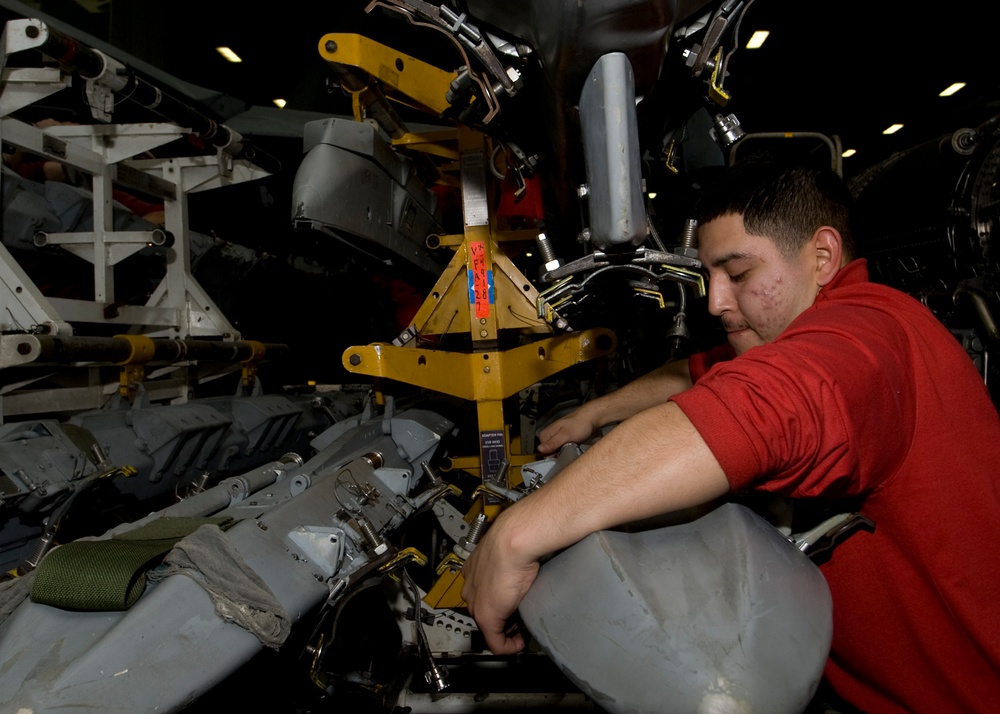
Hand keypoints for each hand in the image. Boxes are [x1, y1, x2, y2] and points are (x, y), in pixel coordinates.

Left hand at [461, 512, 539, 653]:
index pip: (482, 593)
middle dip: (503, 618)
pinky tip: (520, 642)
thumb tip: (522, 564)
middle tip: (520, 620)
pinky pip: (496, 642)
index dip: (500, 603)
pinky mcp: (486, 618)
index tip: (513, 607)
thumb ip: (509, 561)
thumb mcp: (508, 553)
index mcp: (473, 571)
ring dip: (506, 631)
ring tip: (521, 629)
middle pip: (484, 611)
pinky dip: (509, 646)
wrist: (512, 542)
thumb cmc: (513, 541)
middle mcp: (470, 588)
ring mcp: (476, 604)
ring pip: (489, 626)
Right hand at [536, 410, 594, 453]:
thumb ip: (553, 443)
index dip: (553, 455)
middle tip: (568, 447)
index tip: (562, 452)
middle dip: (559, 454)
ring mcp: (555, 438)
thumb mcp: (565, 435)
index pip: (544, 453)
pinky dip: (567, 450)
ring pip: (556, 452)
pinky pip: (562, 449)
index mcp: (545, 435)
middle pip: (550, 453)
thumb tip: (540, 449)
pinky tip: (572, 446)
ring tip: (571, 445)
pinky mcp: (562, 440)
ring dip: (564, 452)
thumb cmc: (579, 424)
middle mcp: (548, 436)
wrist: (589, 419)